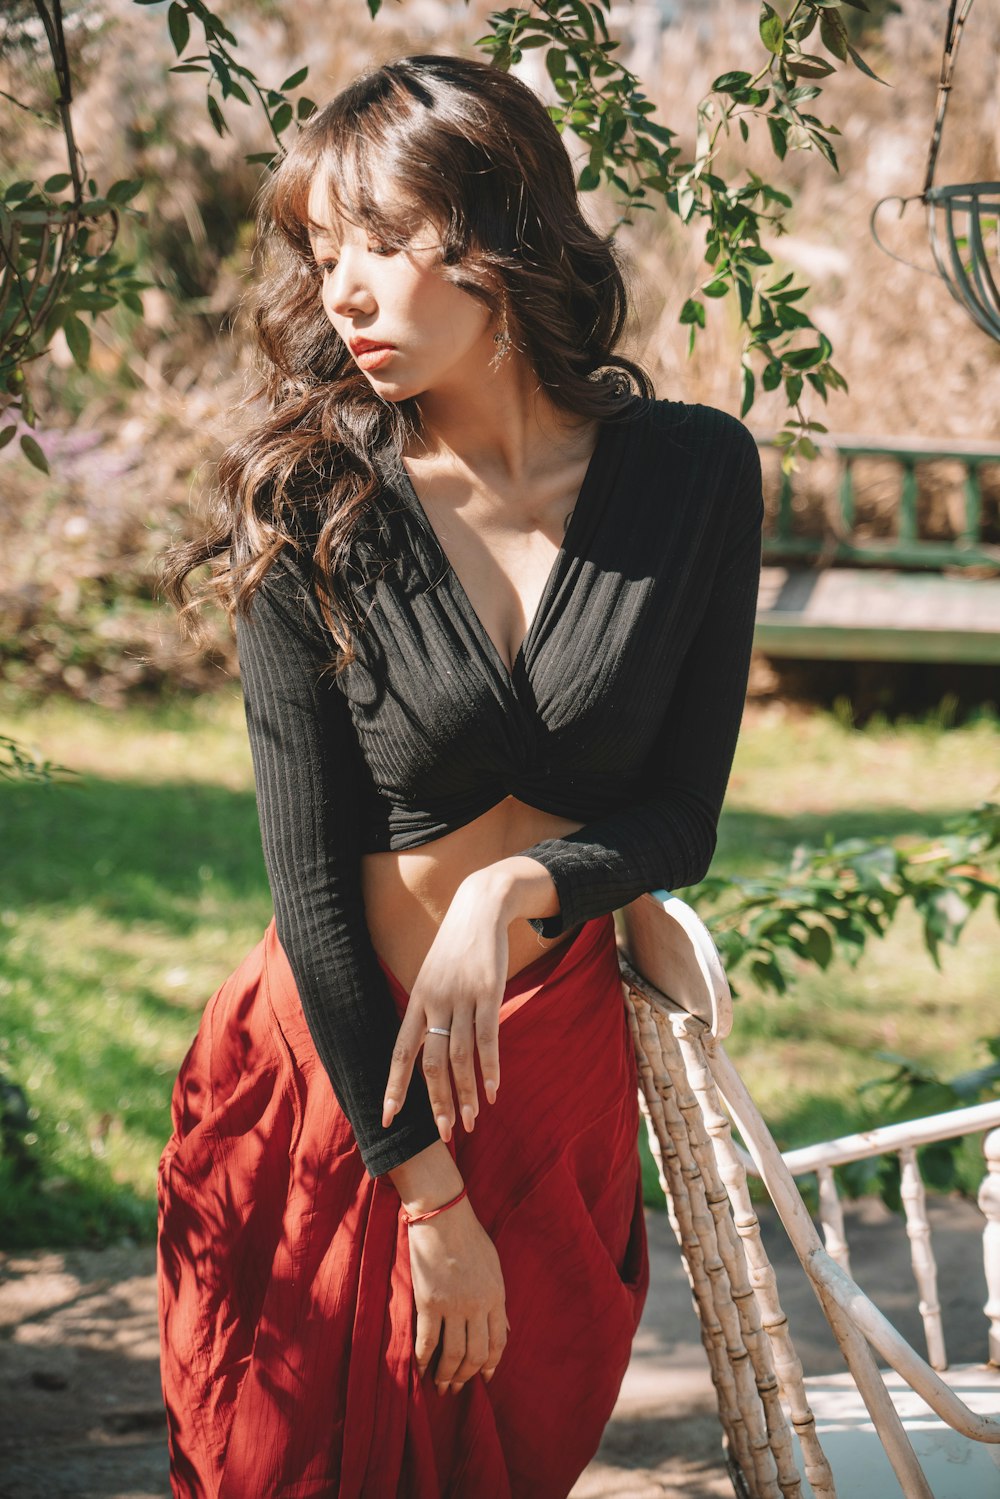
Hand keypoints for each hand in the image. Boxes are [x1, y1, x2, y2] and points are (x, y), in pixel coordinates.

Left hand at [383, 874, 507, 1141]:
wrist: (480, 907)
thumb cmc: (456, 947)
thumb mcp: (433, 976)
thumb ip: (429, 1011)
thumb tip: (428, 1050)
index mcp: (417, 1000)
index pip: (400, 1052)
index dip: (394, 1086)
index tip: (388, 1118)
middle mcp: (435, 1002)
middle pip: (431, 1063)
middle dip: (438, 1102)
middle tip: (446, 1134)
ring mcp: (462, 997)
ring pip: (460, 1057)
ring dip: (467, 1094)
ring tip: (472, 1122)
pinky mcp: (489, 991)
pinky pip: (488, 1039)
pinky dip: (490, 1069)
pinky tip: (494, 1092)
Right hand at [407, 1196, 508, 1392]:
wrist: (442, 1216)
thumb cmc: (468, 1237)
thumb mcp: (494, 1267)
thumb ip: (497, 1300)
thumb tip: (505, 1330)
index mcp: (496, 1296)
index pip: (498, 1342)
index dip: (491, 1365)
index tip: (484, 1378)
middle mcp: (477, 1305)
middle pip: (475, 1355)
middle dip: (466, 1377)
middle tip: (456, 1388)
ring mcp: (453, 1306)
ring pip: (452, 1356)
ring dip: (446, 1376)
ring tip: (440, 1386)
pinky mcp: (428, 1303)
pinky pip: (426, 1343)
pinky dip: (423, 1362)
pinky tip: (420, 1372)